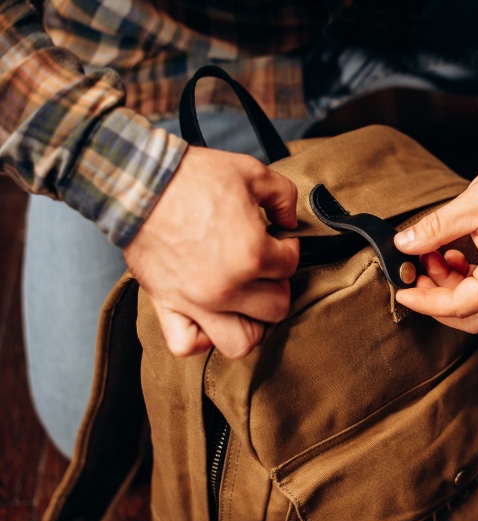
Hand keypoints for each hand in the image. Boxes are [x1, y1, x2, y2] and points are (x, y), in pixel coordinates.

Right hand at [124, 146, 299, 358]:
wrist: (141, 182)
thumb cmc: (192, 177)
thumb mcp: (252, 172)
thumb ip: (284, 197)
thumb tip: (290, 222)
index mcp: (253, 255)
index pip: (290, 265)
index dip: (288, 248)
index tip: (277, 240)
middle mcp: (228, 287)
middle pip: (276, 308)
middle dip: (276, 285)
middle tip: (264, 268)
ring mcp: (196, 302)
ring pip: (241, 342)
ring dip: (249, 323)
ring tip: (245, 299)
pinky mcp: (167, 306)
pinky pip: (188, 345)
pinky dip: (201, 337)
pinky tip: (208, 315)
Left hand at [394, 143, 477, 332]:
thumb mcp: (471, 205)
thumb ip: (434, 229)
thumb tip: (404, 244)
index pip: (460, 305)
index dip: (425, 302)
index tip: (402, 292)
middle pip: (471, 315)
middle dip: (438, 299)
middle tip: (415, 275)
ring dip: (450, 285)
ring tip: (431, 255)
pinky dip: (465, 277)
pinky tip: (452, 254)